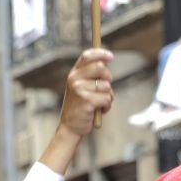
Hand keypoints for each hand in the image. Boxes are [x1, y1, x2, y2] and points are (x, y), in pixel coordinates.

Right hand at [40, 49, 113, 174]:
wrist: (70, 127)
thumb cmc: (80, 108)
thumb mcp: (81, 88)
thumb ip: (91, 76)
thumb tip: (106, 62)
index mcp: (73, 74)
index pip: (87, 56)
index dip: (100, 53)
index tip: (110, 56)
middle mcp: (74, 79)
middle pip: (101, 68)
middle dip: (108, 78)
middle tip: (105, 89)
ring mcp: (80, 89)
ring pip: (107, 86)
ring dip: (109, 96)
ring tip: (99, 104)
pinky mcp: (87, 101)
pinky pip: (107, 98)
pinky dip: (107, 106)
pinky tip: (99, 111)